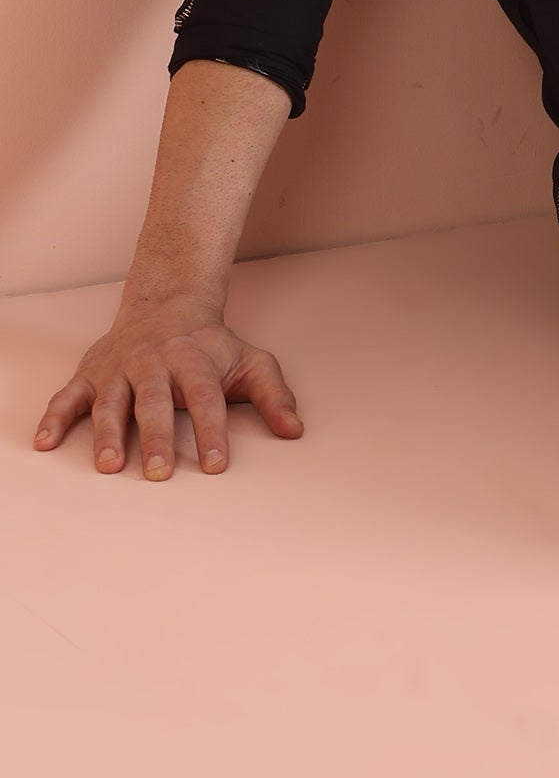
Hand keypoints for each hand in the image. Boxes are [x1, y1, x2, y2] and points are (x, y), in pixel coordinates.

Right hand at [33, 294, 302, 478]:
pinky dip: (54, 418)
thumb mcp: (250, 362)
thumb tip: (296, 431)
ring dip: (108, 434)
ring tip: (109, 466)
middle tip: (160, 474)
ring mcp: (119, 367)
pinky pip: (68, 395)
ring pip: (111, 401)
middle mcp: (154, 362)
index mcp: (195, 359)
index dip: (211, 431)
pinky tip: (44, 444)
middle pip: (155, 401)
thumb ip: (274, 396)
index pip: (205, 397)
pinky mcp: (90, 373)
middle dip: (158, 437)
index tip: (215, 465)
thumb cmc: (211, 346)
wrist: (167, 304)